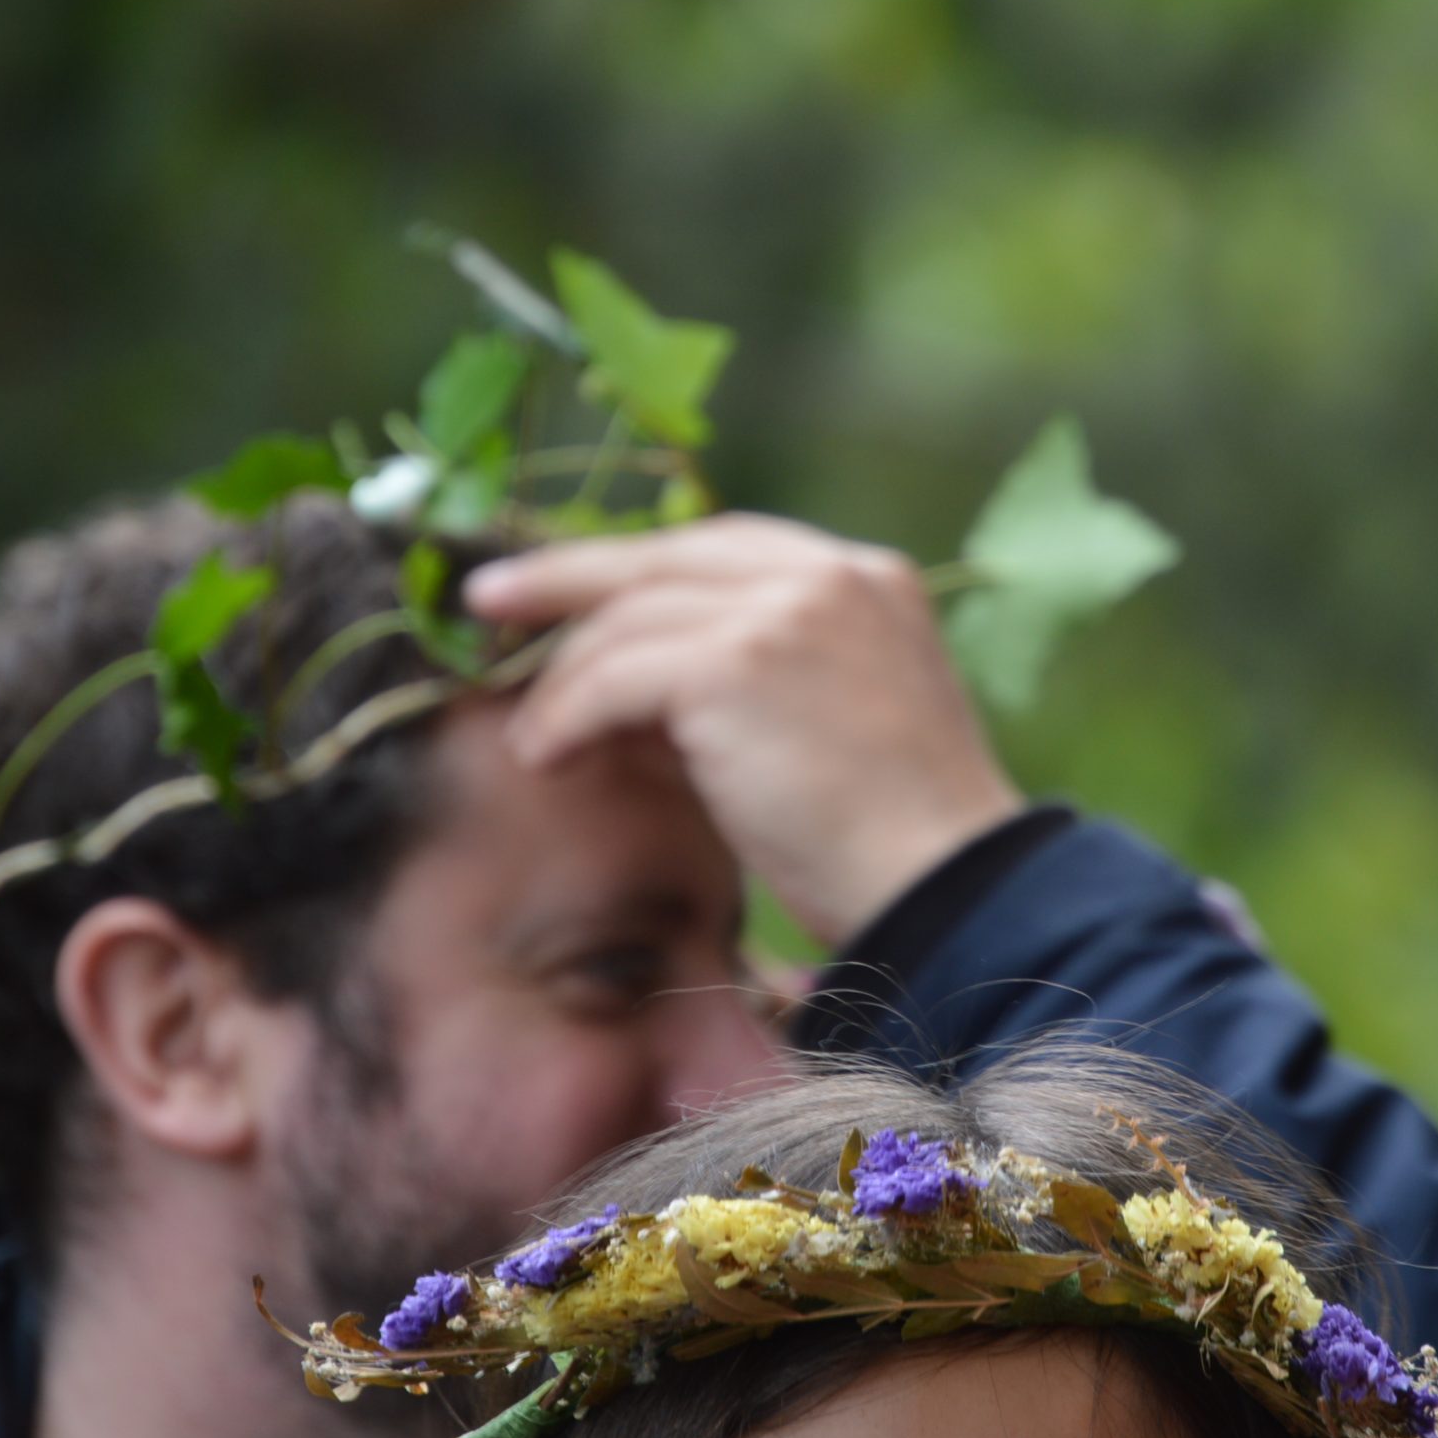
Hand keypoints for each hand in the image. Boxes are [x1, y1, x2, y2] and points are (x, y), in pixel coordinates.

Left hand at [465, 515, 1021, 947]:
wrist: (946, 888)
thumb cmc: (895, 844)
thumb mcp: (834, 727)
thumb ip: (754, 683)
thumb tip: (632, 686)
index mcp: (871, 580)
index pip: (730, 549)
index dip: (643, 570)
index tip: (569, 591)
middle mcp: (832, 575)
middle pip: (667, 555)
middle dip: (568, 577)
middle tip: (491, 597)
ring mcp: (786, 609)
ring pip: (629, 618)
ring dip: (567, 681)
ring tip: (536, 740)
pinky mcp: (737, 662)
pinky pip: (613, 677)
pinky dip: (567, 718)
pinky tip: (549, 760)